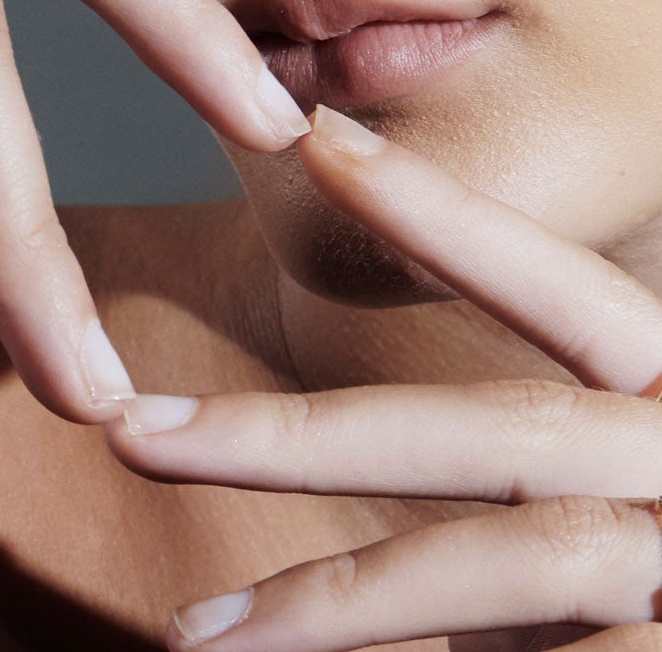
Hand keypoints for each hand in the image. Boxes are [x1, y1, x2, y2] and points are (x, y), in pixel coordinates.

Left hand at [107, 105, 661, 649]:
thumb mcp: (657, 482)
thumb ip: (565, 508)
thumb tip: (406, 568)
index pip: (556, 284)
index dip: (435, 210)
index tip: (310, 138)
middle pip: (476, 438)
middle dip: (292, 436)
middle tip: (132, 425)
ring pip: (498, 574)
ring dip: (335, 604)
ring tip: (194, 636)